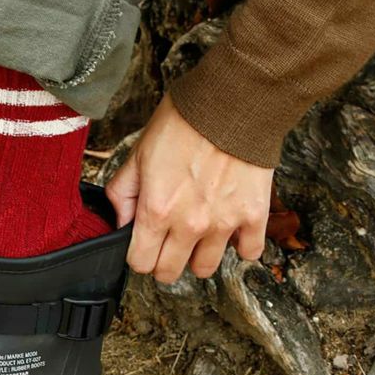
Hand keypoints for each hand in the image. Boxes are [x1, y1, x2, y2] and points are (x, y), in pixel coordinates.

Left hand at [106, 96, 272, 283]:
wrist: (231, 102)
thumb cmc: (183, 123)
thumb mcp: (138, 154)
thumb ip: (123, 193)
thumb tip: (120, 222)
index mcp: (156, 211)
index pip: (140, 263)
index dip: (138, 255)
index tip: (143, 244)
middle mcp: (189, 225)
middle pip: (169, 272)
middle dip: (163, 261)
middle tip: (167, 242)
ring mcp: (223, 224)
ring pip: (205, 269)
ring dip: (198, 256)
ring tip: (198, 235)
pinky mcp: (254, 216)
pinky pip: (249, 252)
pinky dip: (240, 246)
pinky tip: (231, 230)